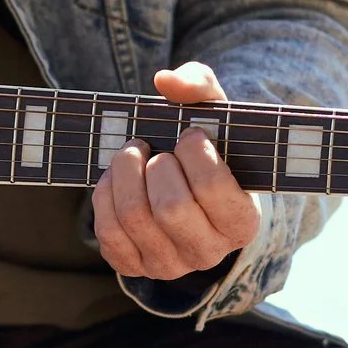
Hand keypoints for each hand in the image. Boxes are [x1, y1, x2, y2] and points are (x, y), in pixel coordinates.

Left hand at [91, 62, 261, 283]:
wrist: (188, 191)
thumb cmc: (207, 150)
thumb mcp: (215, 114)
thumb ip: (200, 86)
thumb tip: (166, 80)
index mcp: (242, 222)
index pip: (213, 188)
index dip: (195, 153)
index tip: (190, 135)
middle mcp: (209, 252)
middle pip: (171, 208)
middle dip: (156, 166)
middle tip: (155, 149)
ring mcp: (170, 265)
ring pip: (134, 217)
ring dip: (125, 173)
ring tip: (132, 154)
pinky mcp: (135, 267)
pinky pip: (108, 233)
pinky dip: (105, 196)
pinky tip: (117, 179)